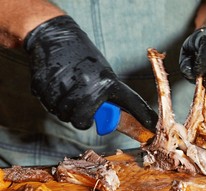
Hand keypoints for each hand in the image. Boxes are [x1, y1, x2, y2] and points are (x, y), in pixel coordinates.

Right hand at [24, 15, 157, 130]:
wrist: (55, 39)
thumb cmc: (84, 58)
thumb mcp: (103, 74)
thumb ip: (108, 96)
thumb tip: (116, 121)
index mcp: (106, 82)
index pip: (129, 103)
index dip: (141, 115)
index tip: (151, 126)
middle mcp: (87, 87)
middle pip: (83, 122)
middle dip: (84, 120)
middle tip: (84, 111)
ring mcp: (64, 88)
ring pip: (65, 117)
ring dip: (68, 112)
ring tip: (71, 95)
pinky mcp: (44, 89)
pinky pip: (50, 108)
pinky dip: (54, 104)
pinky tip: (59, 90)